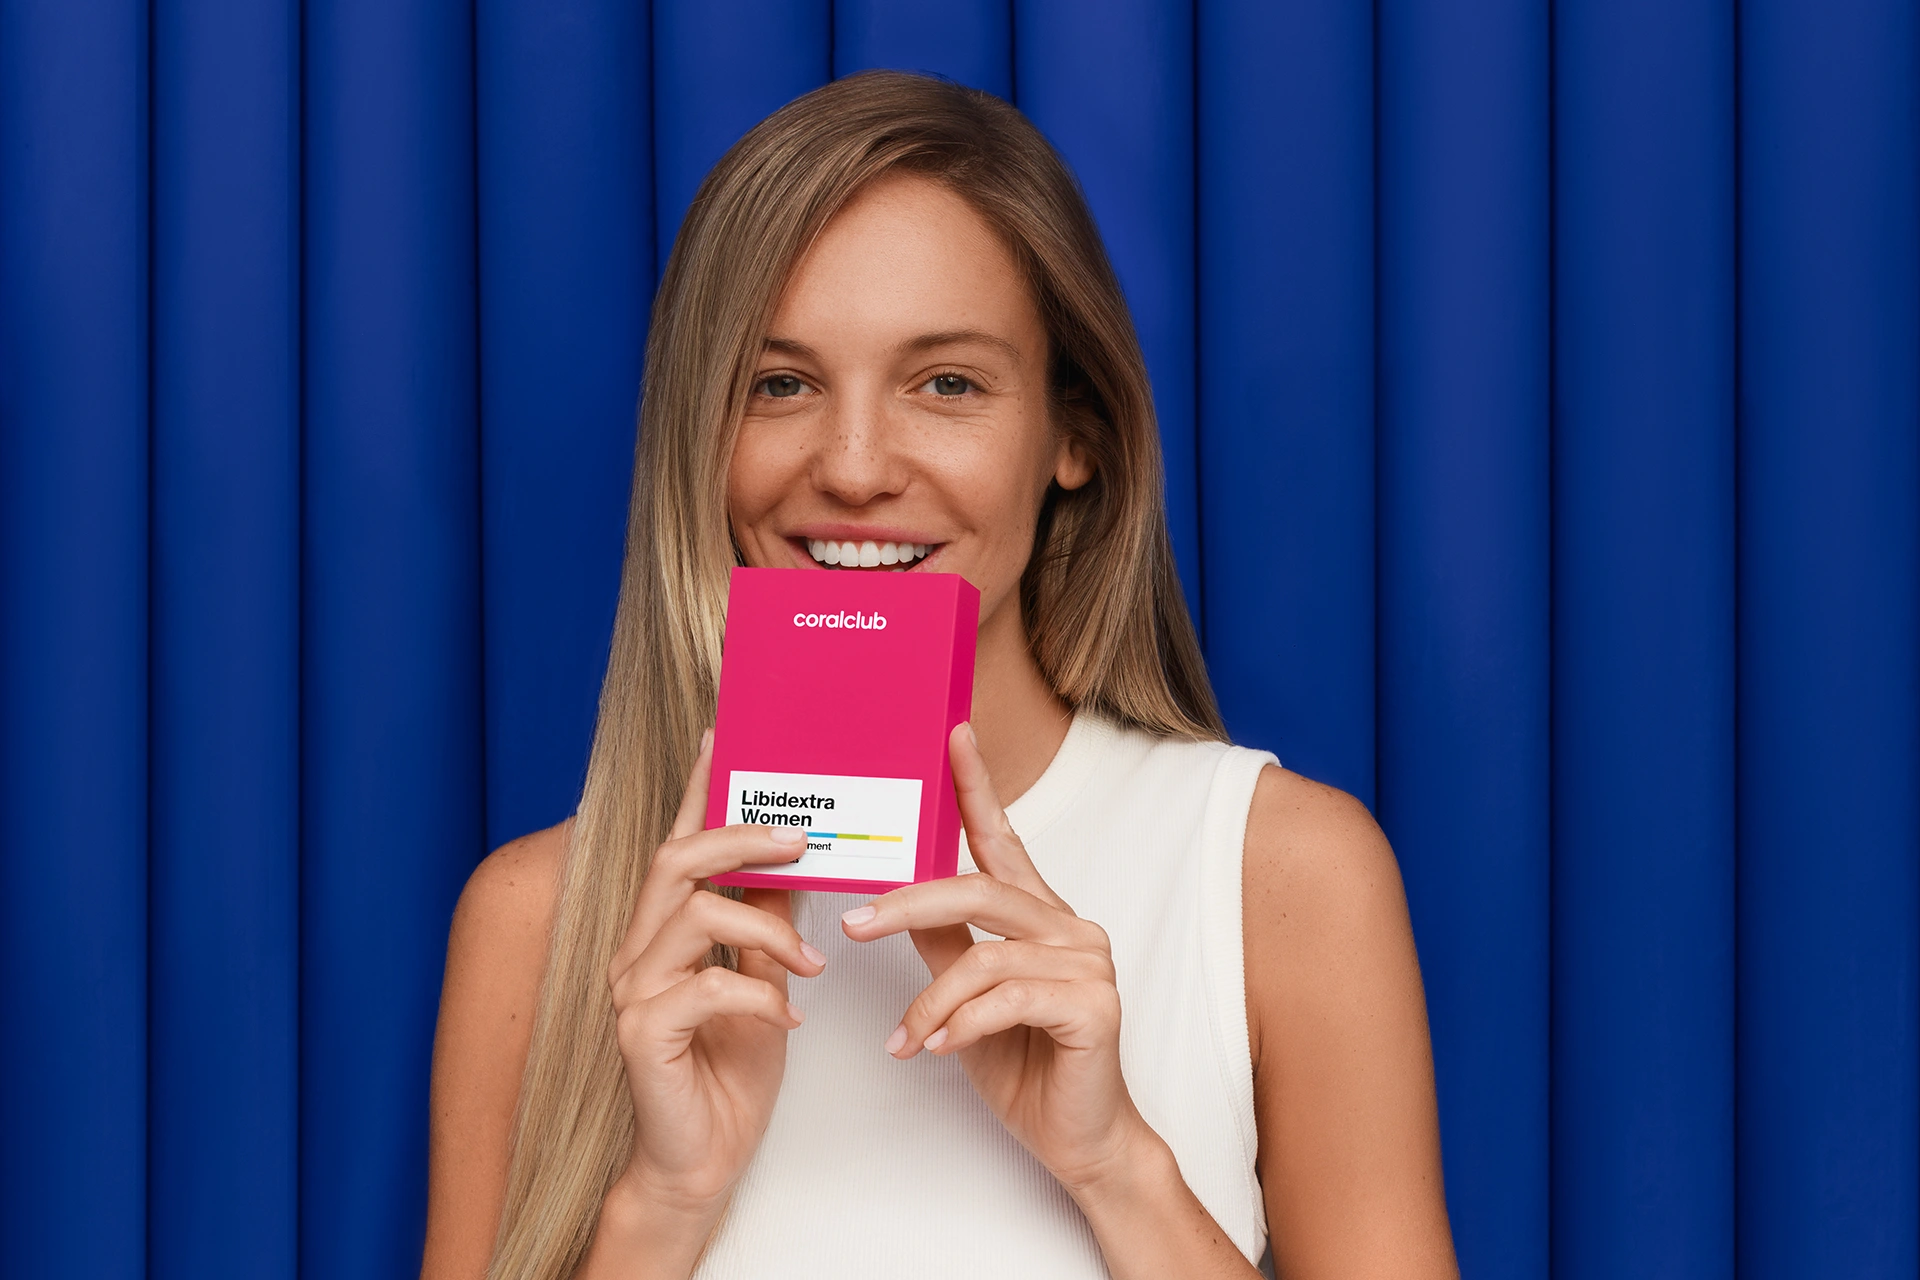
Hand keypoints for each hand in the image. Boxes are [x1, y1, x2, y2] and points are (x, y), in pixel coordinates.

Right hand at [602, 731, 825, 1221]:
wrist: (700, 1162)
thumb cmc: (728, 1071)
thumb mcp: (764, 980)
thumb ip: (766, 922)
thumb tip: (794, 861)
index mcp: (662, 929)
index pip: (677, 842)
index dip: (696, 788)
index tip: (723, 735)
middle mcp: (637, 950)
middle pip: (676, 861)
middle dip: (743, 839)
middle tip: (804, 842)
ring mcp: (632, 992)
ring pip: (693, 915)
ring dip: (767, 928)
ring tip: (813, 961)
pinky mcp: (642, 1036)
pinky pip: (704, 987)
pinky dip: (759, 994)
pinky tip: (788, 1018)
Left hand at [840, 722, 1154, 1194]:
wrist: (1081, 1140)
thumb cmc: (1026, 1065)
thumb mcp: (963, 997)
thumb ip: (941, 945)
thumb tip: (892, 904)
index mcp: (1039, 914)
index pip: (1002, 838)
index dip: (975, 786)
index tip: (952, 736)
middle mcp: (1069, 926)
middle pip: (976, 890)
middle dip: (905, 906)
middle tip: (851, 926)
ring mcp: (1088, 963)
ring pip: (983, 957)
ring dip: (930, 1004)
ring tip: (905, 1040)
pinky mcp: (1095, 1005)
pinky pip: (1007, 1000)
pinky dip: (961, 1026)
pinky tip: (938, 1049)